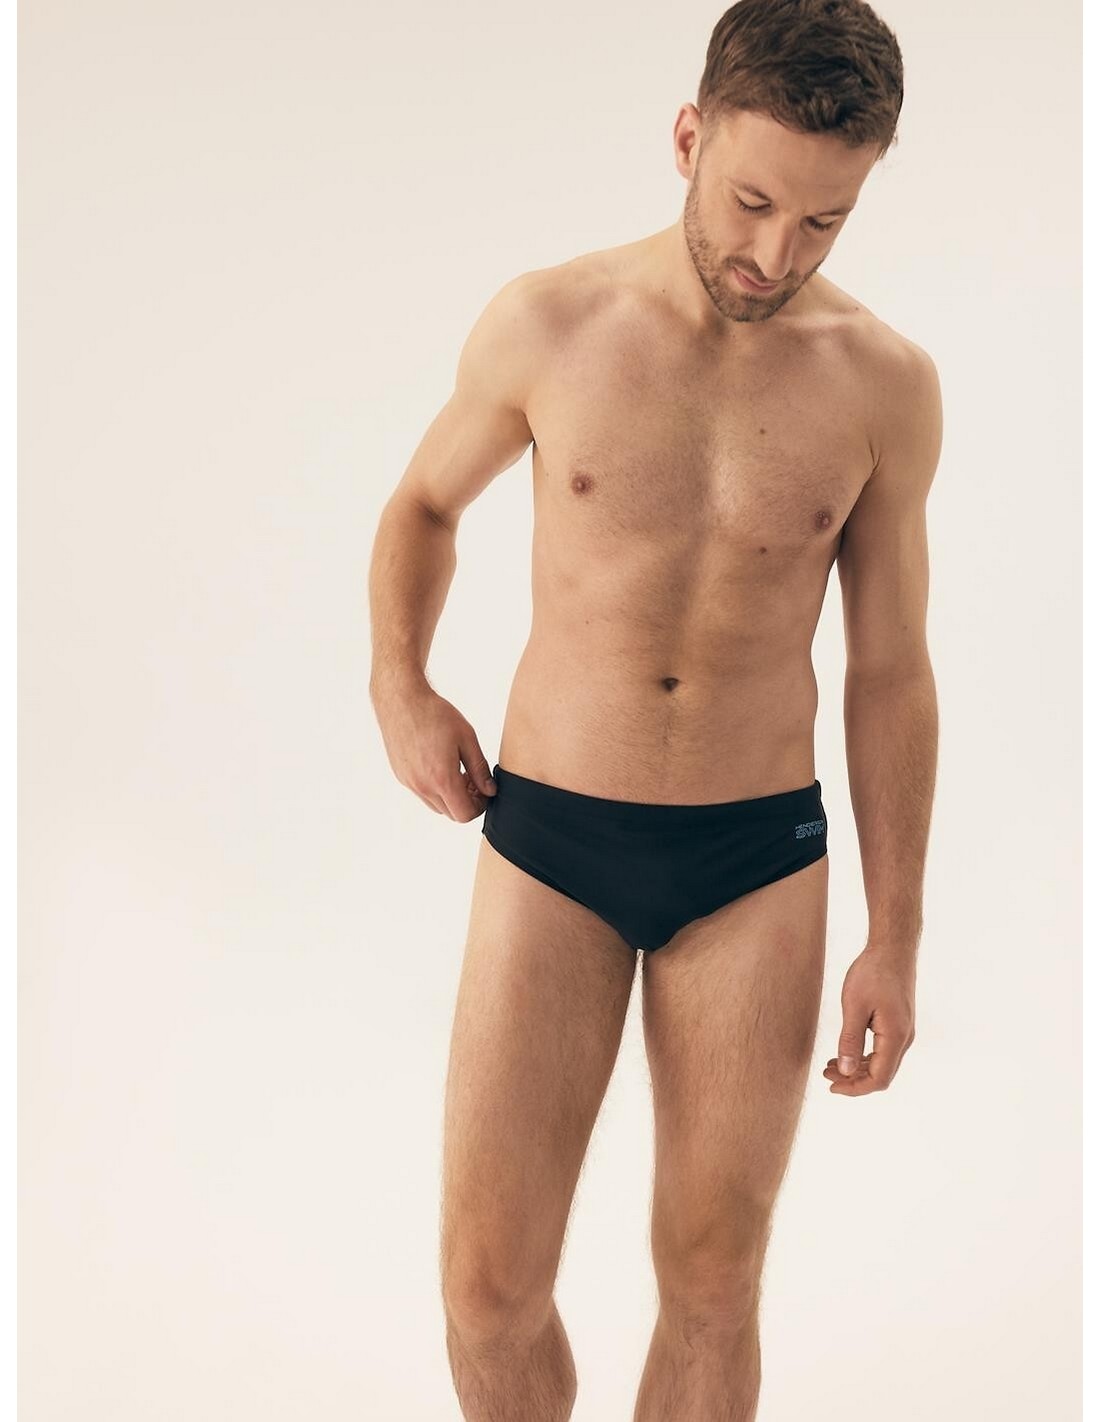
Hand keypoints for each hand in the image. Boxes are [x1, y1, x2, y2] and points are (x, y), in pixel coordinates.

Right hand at [372, 678, 497, 820]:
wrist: (401, 699)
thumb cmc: (435, 714)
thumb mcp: (467, 738)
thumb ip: (479, 768)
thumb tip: (490, 790)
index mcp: (441, 778)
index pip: (464, 814)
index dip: (480, 806)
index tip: (484, 790)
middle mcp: (422, 786)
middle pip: (451, 813)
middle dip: (467, 802)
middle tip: (474, 779)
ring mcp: (409, 783)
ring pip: (436, 806)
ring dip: (451, 796)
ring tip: (458, 771)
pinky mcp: (401, 776)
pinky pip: (422, 794)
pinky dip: (435, 789)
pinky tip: (441, 765)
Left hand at [823, 943, 915, 1094]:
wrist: (893, 948)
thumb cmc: (873, 972)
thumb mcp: (854, 1006)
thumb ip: (849, 1040)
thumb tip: (844, 1071)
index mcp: (896, 1037)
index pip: (878, 1079)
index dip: (855, 1088)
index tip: (831, 1086)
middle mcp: (904, 1039)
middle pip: (881, 1074)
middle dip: (853, 1079)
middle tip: (825, 1074)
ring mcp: (904, 1032)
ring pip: (882, 1063)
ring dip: (857, 1068)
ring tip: (830, 1065)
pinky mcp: (899, 1024)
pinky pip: (883, 1050)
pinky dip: (864, 1056)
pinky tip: (845, 1052)